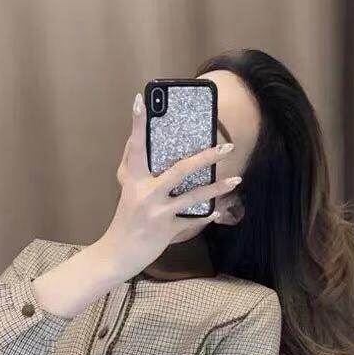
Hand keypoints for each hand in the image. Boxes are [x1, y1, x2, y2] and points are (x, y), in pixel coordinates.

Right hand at [31, 91, 238, 319]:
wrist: (117, 254)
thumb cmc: (125, 221)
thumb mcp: (127, 193)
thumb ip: (135, 171)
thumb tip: (137, 144)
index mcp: (133, 180)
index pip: (135, 147)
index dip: (137, 124)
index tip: (141, 100)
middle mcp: (146, 193)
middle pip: (180, 169)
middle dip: (207, 156)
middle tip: (227, 145)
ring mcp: (157, 213)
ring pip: (194, 196)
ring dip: (217, 187)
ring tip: (236, 180)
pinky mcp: (166, 230)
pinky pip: (193, 220)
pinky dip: (208, 216)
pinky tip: (220, 211)